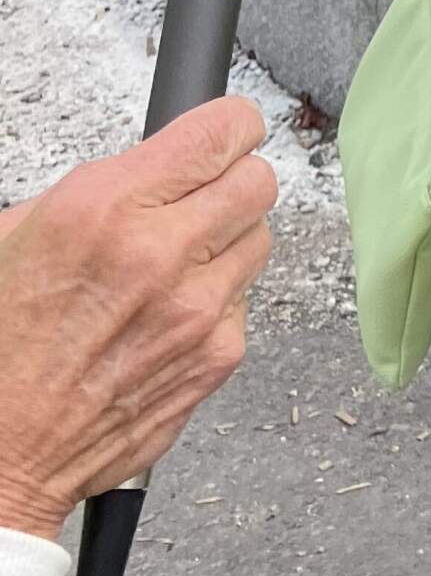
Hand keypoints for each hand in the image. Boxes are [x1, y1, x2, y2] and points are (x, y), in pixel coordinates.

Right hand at [0, 98, 278, 544]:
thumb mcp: (17, 235)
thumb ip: (98, 188)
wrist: (4, 449)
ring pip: (260, 237)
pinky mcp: (218, 354)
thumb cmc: (2, 347)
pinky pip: (245, 298)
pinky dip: (219, 300)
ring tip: (178, 264)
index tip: (228, 131)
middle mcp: (158, 252)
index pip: (220, 132)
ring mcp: (196, 307)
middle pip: (258, 180)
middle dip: (234, 180)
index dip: (232, 126)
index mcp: (103, 208)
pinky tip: (171, 316)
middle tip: (205, 196)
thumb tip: (157, 162)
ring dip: (228, 242)